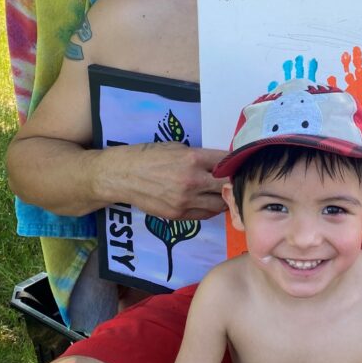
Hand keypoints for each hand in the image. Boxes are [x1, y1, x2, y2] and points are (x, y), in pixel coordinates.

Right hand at [95, 141, 225, 220]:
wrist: (122, 175)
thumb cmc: (149, 156)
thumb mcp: (177, 147)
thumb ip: (200, 156)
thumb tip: (219, 163)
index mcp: (194, 158)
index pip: (227, 162)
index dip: (235, 163)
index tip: (239, 164)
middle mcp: (193, 180)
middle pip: (227, 186)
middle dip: (233, 183)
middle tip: (236, 181)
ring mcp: (185, 200)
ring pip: (219, 204)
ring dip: (224, 199)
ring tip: (223, 193)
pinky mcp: (178, 215)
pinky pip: (204, 214)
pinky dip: (210, 208)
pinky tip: (209, 201)